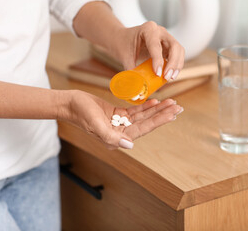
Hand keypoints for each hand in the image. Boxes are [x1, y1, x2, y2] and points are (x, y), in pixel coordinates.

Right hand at [60, 90, 182, 149]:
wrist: (69, 104)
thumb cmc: (80, 113)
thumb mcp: (94, 123)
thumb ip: (110, 136)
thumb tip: (128, 145)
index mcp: (117, 138)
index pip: (143, 129)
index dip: (159, 120)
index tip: (172, 114)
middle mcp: (121, 133)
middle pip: (147, 123)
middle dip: (163, 114)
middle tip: (178, 107)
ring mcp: (120, 124)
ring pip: (143, 117)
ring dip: (157, 110)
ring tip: (171, 103)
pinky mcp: (118, 115)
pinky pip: (135, 111)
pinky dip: (145, 106)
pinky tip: (155, 101)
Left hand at [110, 21, 184, 80]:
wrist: (123, 39)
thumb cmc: (124, 45)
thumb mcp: (124, 57)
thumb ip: (131, 71)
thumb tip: (136, 88)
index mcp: (148, 29)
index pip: (156, 45)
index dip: (158, 60)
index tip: (157, 74)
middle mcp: (160, 31)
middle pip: (174, 46)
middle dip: (172, 63)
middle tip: (166, 77)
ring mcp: (167, 37)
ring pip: (179, 50)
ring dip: (177, 65)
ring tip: (170, 78)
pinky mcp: (169, 45)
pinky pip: (178, 55)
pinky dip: (177, 65)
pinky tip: (171, 75)